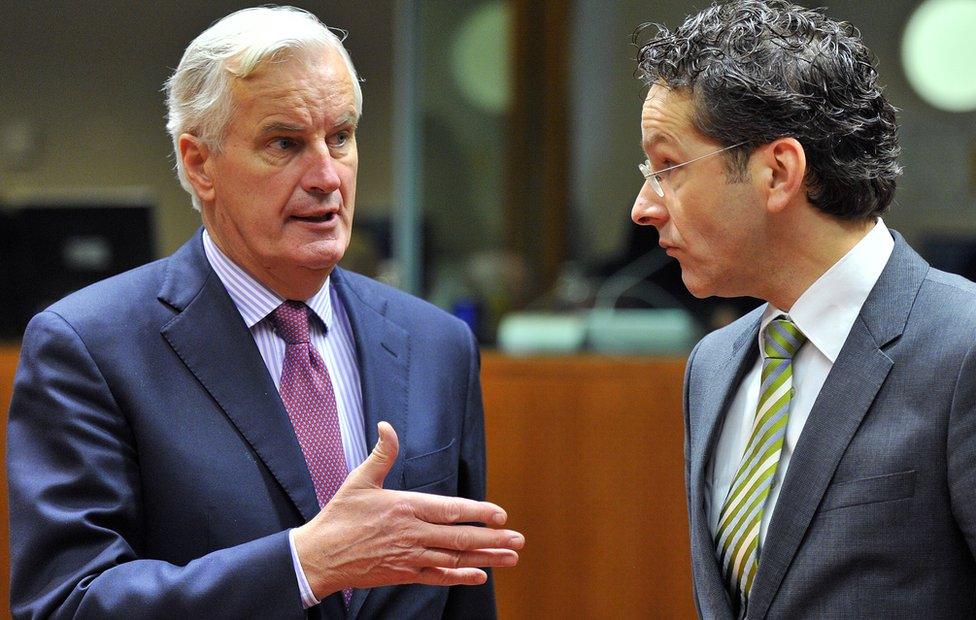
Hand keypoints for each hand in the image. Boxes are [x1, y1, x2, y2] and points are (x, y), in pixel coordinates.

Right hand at [293, 421, 523, 597]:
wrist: (319, 557)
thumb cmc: (339, 516)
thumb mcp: (360, 480)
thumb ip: (381, 454)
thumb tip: (387, 426)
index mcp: (405, 507)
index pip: (450, 510)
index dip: (478, 513)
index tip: (501, 515)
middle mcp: (412, 534)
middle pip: (460, 537)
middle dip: (493, 539)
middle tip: (519, 539)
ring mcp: (410, 557)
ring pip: (454, 558)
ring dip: (485, 558)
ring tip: (510, 558)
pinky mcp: (404, 575)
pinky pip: (438, 577)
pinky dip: (460, 577)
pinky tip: (479, 576)